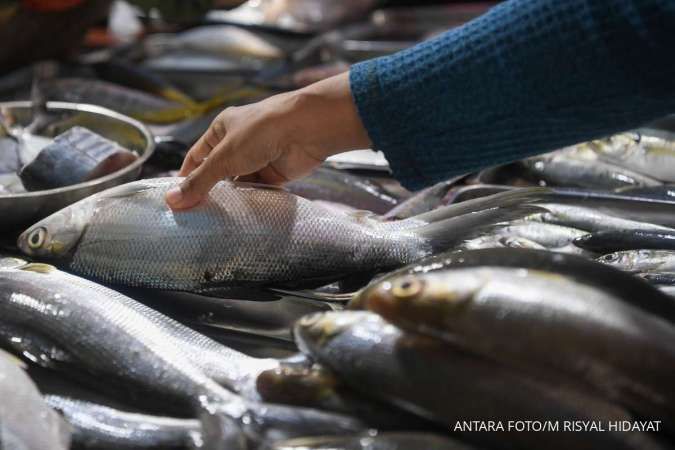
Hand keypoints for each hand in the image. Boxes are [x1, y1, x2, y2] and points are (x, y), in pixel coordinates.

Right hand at [165, 72, 371, 209]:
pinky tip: (241, 218)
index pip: (197, 156)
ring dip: (232, 199)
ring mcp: (258, 157)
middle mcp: (239, 143)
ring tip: (216, 222)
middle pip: (218, 172)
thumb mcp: (224, 157)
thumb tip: (172, 201)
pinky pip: (259, 190)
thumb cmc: (260, 132)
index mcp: (222, 129)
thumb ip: (200, 181)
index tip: (176, 200)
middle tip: (194, 217)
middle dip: (209, 191)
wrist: (306, 130)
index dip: (186, 177)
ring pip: (239, 183)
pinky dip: (252, 201)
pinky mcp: (275, 172)